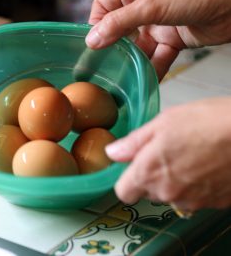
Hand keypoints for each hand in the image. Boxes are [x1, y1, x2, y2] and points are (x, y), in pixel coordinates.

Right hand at [85, 0, 230, 79]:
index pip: (103, 6)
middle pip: (118, 29)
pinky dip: (152, 68)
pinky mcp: (169, 39)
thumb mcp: (151, 6)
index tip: (91, 45)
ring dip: (133, 61)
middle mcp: (142, 4)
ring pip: (136, 46)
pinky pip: (155, 56)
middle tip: (103, 64)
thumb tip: (93, 39)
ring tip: (123, 76)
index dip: (95, 24)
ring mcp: (156, 23)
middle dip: (113, 47)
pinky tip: (146, 79)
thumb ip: (119, 23)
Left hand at [105, 97, 230, 210]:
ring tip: (188, 155)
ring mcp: (193, 201)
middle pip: (148, 192)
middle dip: (151, 175)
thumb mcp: (163, 123)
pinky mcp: (214, 204)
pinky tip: (205, 164)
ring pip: (171, 195)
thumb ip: (133, 142)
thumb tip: (112, 153)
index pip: (123, 192)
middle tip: (165, 151)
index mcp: (149, 172)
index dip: (126, 179)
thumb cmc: (206, 122)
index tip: (134, 165)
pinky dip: (195, 185)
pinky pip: (194, 197)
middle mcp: (168, 193)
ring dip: (174, 180)